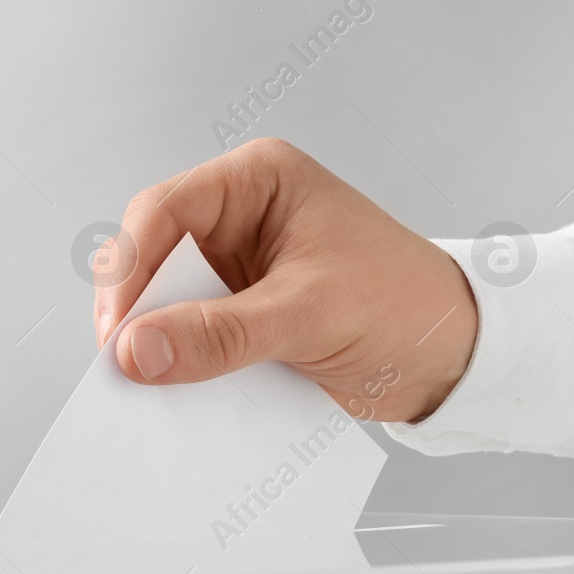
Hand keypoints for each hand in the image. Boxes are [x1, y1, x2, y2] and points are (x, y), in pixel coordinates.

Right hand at [93, 138, 477, 422]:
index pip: (163, 212)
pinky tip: (176, 390)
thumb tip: (137, 351)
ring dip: (153, 341)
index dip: (130, 269)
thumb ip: (221, 333)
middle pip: (150, 255)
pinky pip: (187, 335)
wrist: (455, 357)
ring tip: (146, 383)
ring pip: (162, 299)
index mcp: (256, 183)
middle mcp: (238, 217)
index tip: (118, 330)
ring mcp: (236, 268)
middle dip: (134, 309)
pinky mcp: (239, 314)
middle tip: (124, 363)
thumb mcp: (309, 315)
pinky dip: (178, 364)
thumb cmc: (406, 305)